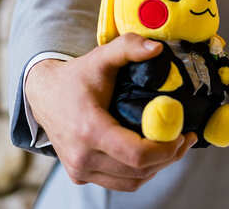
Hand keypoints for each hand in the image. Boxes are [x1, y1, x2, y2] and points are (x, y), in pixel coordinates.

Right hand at [25, 33, 196, 190]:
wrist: (44, 95)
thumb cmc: (76, 77)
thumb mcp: (101, 57)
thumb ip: (129, 47)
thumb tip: (158, 48)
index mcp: (89, 130)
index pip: (137, 154)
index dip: (166, 149)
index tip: (182, 133)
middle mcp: (82, 157)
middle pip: (138, 171)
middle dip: (168, 157)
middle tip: (185, 138)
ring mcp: (79, 170)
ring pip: (131, 182)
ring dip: (157, 167)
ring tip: (173, 146)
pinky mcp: (80, 176)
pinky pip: (119, 182)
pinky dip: (140, 172)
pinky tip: (152, 154)